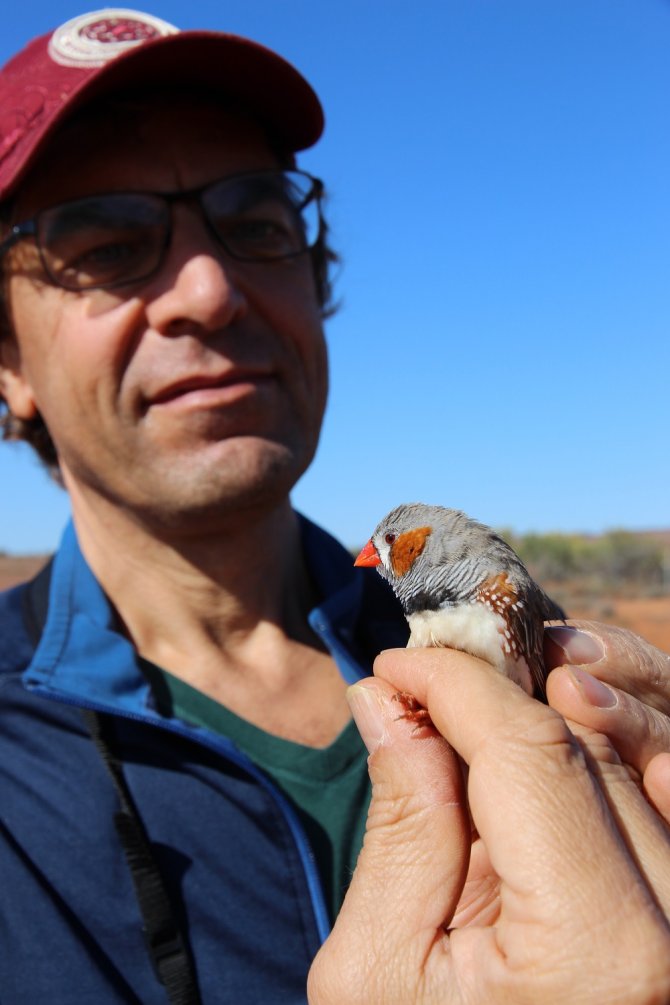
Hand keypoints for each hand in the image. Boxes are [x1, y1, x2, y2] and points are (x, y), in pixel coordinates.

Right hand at [307, 647, 669, 1003]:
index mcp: (599, 955)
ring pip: (635, 764)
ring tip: (472, 714)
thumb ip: (402, 823)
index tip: (398, 665)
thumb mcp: (377, 969)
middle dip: (497, 693)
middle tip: (424, 685)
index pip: (529, 751)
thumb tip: (391, 703)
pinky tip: (547, 747)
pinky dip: (604, 761)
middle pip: (587, 748)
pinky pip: (660, 807)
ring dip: (552, 716)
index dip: (455, 685)